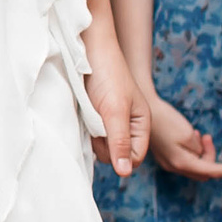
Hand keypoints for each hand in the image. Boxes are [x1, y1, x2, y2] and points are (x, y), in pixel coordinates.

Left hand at [79, 15, 147, 175]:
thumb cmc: (108, 75)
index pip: (134, 158)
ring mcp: (107, 122)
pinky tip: (81, 115)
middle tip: (96, 122)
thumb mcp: (115, 110)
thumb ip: (119, 141)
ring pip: (100, 147)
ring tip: (89, 115)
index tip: (106, 138)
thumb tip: (125, 173)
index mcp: (140, 124)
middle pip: (115, 155)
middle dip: (104, 145)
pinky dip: (83, 130)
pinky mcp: (91, 117)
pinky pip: (88, 135)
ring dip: (92, 137)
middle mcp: (126, 126)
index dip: (120, 156)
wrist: (89, 48)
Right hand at [148, 96, 221, 179]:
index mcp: (181, 163)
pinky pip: (184, 160)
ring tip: (199, 135)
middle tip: (208, 138)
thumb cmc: (166, 120)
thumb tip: (201, 155)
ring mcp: (167, 162)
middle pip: (202, 172)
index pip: (210, 172)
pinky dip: (192, 153)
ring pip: (193, 167)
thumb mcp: (189, 134)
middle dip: (211, 159)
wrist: (144, 110)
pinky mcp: (164, 156)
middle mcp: (173, 167)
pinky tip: (191, 137)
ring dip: (201, 155)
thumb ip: (200, 150)